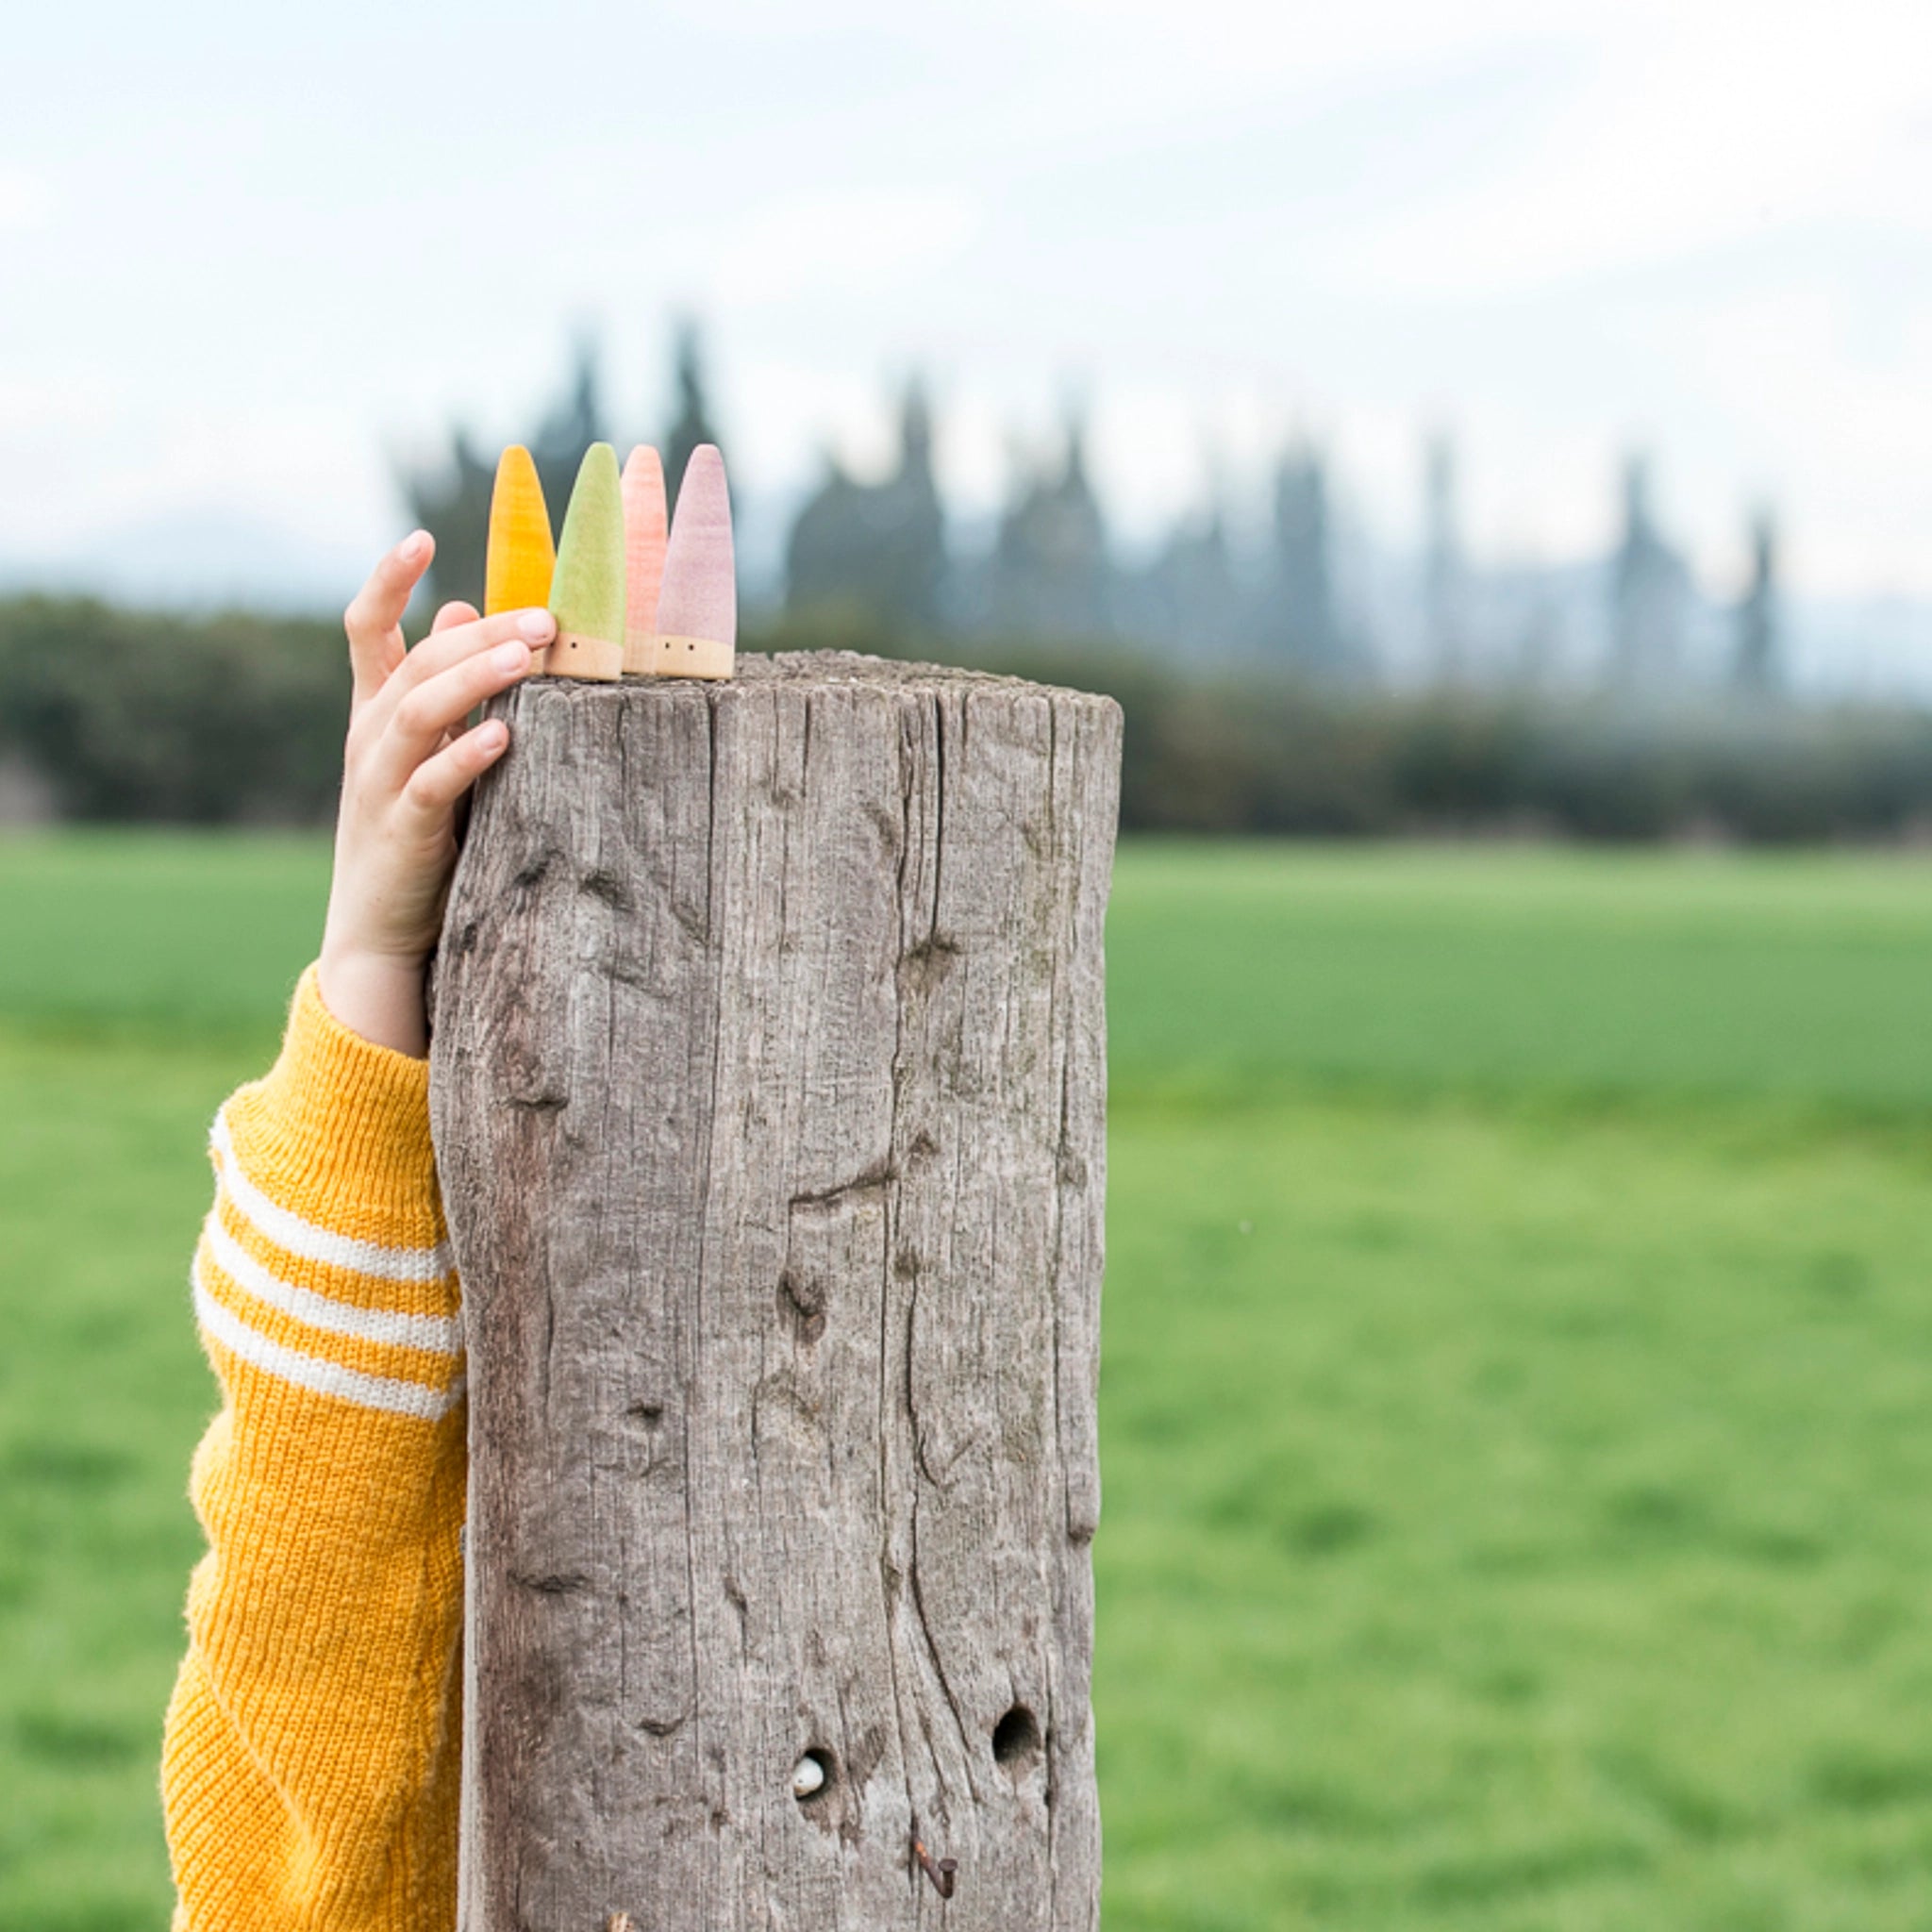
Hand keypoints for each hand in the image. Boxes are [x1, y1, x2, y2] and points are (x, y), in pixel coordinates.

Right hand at [317, 531, 554, 1055]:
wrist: (376, 933)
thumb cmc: (417, 836)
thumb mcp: (426, 753)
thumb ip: (445, 686)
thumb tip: (465, 608)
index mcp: (376, 713)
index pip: (367, 630)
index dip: (386, 580)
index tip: (421, 536)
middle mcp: (371, 738)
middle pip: (417, 662)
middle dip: (480, 632)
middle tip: (543, 617)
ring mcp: (381, 784)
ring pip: (421, 711)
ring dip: (476, 678)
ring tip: (529, 655)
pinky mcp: (403, 832)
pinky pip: (433, 784)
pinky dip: (467, 756)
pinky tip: (504, 736)